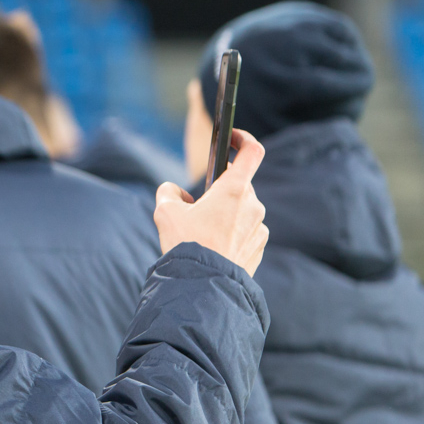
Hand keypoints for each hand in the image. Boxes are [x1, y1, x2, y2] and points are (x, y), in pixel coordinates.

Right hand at [154, 130, 268, 275]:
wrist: (203, 287)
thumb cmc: (186, 245)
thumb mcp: (165, 211)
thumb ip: (169, 192)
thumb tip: (176, 192)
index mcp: (234, 190)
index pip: (251, 152)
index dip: (243, 138)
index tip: (231, 136)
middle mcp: (252, 206)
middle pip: (239, 185)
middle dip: (220, 190)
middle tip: (198, 204)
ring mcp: (258, 228)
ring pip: (242, 210)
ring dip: (225, 213)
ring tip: (201, 232)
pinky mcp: (258, 247)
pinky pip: (245, 231)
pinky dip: (231, 233)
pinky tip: (213, 247)